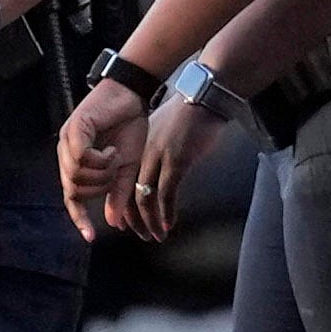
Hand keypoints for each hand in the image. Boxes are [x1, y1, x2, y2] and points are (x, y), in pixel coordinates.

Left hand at [60, 83, 149, 241]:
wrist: (133, 97)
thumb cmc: (130, 129)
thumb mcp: (127, 168)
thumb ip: (118, 194)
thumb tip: (114, 222)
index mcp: (77, 166)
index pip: (72, 199)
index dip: (79, 219)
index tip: (90, 238)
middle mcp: (67, 155)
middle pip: (75, 190)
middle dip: (100, 188)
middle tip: (116, 172)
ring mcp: (67, 141)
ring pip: (77, 175)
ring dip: (102, 173)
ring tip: (115, 157)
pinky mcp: (73, 129)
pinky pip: (82, 158)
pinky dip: (100, 160)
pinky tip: (111, 150)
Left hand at [127, 94, 225, 239]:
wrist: (205, 96)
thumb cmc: (192, 112)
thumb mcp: (167, 128)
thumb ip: (161, 147)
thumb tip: (165, 165)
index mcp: (141, 147)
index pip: (126, 182)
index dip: (125, 205)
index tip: (129, 222)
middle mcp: (145, 153)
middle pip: (131, 193)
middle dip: (135, 219)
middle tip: (143, 235)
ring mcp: (159, 157)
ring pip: (146, 197)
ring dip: (151, 221)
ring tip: (157, 235)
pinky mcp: (177, 160)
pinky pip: (166, 193)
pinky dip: (166, 212)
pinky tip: (168, 224)